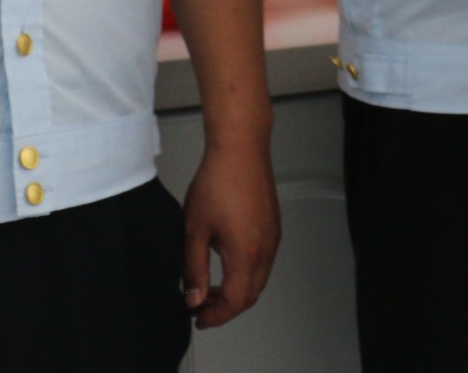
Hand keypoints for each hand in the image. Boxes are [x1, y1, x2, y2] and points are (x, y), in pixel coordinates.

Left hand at [182, 142, 280, 329]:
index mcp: (246, 253)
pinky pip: (264, 261)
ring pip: (259, 279)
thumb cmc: (218, 181)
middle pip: (251, 294)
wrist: (240, 148)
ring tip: (210, 287)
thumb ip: (194, 270)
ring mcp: (273, 237)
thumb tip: (195, 298)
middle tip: (202, 307)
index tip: (199, 318)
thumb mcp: (194, 230)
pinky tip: (225, 262)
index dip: (217, 316)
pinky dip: (246, 273)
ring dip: (237, 289)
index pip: (236, 301)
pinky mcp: (273, 226)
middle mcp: (266, 248)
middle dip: (227, 307)